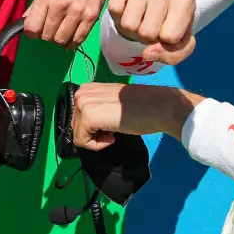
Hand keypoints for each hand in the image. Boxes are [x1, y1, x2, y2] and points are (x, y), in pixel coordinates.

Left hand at [24, 0, 107, 46]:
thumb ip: (35, 6)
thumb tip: (25, 23)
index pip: (32, 27)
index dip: (31, 33)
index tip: (34, 31)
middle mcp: (60, 6)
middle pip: (47, 36)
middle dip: (45, 35)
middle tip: (50, 28)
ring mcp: (77, 13)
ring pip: (61, 40)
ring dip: (58, 39)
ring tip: (60, 31)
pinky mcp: (91, 18)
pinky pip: (78, 40)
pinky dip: (71, 43)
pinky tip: (70, 36)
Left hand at [71, 83, 200, 149]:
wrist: (158, 106)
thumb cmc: (141, 107)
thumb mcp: (113, 103)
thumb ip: (98, 108)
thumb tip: (90, 127)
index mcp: (89, 88)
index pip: (79, 116)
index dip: (93, 127)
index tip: (110, 126)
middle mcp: (82, 92)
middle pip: (76, 125)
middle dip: (93, 133)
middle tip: (113, 131)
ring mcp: (84, 103)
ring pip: (78, 134)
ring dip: (96, 139)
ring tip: (113, 133)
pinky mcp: (89, 116)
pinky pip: (82, 141)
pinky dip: (97, 145)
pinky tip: (113, 137)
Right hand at [107, 0, 196, 64]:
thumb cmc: (169, 20)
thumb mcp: (179, 41)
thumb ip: (172, 55)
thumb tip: (147, 53)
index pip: (170, 38)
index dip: (165, 40)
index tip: (166, 28)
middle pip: (147, 32)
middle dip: (146, 35)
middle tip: (150, 22)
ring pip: (129, 23)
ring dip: (132, 26)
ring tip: (140, 14)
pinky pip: (114, 9)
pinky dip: (119, 13)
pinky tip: (128, 4)